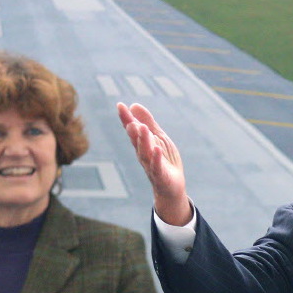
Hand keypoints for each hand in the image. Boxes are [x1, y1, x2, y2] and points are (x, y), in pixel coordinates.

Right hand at [118, 102, 191, 225]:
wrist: (172, 188)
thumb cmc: (164, 161)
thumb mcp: (158, 138)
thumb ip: (148, 122)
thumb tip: (134, 105)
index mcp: (142, 145)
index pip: (132, 130)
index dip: (126, 118)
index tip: (120, 105)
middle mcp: (143, 155)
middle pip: (136, 141)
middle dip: (132, 130)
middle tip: (130, 119)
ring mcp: (151, 166)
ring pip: (145, 153)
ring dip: (143, 141)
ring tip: (142, 128)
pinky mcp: (161, 176)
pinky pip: (157, 167)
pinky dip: (156, 158)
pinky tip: (157, 149)